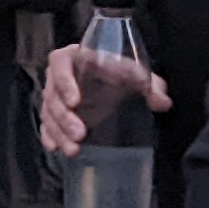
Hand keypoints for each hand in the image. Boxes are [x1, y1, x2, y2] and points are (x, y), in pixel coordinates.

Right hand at [38, 41, 169, 160]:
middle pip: (52, 95)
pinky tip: (55, 148)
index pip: (60, 63)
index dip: (64, 81)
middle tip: (80, 134)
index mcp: (74, 57)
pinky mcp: (55, 114)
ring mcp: (55, 97)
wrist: (111, 79)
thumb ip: (150, 85)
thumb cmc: (118, 71)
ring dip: (58, 133)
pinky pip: (46, 125)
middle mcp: (59, 76)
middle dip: (64, 118)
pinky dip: (49, 137)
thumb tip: (163, 102)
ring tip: (73, 150)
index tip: (75, 101)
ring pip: (48, 114)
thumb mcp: (134, 73)